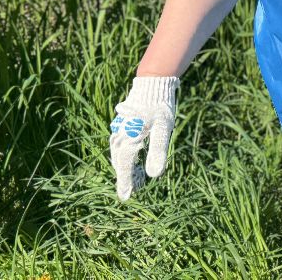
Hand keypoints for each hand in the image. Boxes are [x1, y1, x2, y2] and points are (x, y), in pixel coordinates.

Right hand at [109, 76, 178, 199]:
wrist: (153, 82)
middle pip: (120, 161)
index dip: (125, 182)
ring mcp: (119, 129)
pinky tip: (132, 159)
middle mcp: (120, 135)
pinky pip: (119, 145)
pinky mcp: (122, 125)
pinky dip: (124, 156)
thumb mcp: (163, 129)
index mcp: (129, 138)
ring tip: (134, 179)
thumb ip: (158, 151)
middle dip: (126, 176)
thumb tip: (154, 175)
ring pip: (118, 154)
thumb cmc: (160, 106)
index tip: (125, 197)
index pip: (124, 166)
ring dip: (124, 167)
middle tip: (134, 190)